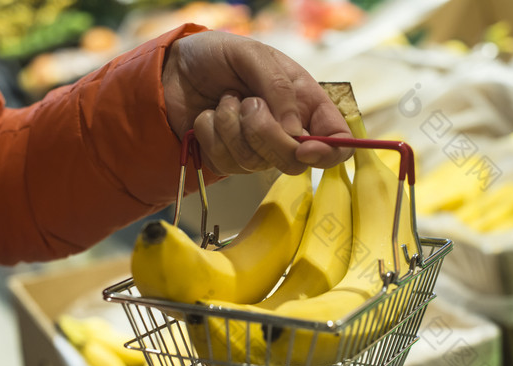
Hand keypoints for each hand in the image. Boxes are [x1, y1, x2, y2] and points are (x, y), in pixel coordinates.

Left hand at [162, 30, 352, 174]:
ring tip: (225, 99)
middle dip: (265, 134)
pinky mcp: (228, 159)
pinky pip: (225, 162)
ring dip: (231, 125)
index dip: (329, 153)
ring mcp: (257, 149)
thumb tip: (294, 130)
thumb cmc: (219, 55)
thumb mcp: (253, 55)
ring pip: (255, 162)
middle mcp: (286, 131)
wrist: (175, 67)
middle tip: (248, 103)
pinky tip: (209, 114)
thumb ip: (278, 87)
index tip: (304, 148)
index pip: (337, 142)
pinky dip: (211, 133)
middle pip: (294, 162)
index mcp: (306, 105)